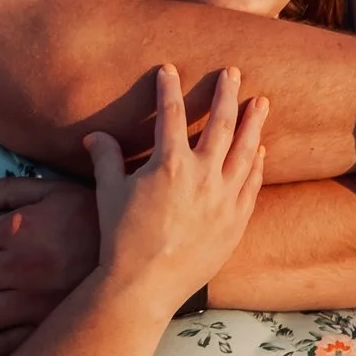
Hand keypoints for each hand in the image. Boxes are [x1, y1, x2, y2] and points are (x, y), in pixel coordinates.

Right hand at [83, 64, 267, 308]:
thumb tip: (95, 136)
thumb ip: (106, 159)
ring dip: (253, 123)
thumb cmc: (121, 238)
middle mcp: (202, 176)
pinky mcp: (236, 221)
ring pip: (245, 151)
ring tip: (261, 102)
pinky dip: (256, 164)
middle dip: (226, 94)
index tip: (168, 69)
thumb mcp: (109, 193)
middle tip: (232, 72)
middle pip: (220, 124)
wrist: (145, 285)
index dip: (168, 88)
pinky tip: (260, 150)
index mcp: (169, 165)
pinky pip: (252, 184)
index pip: (170, 114)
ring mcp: (224, 199)